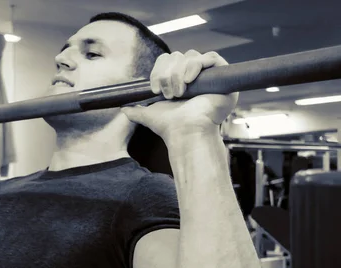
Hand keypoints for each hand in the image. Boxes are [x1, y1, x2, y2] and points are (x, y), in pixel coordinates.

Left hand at [121, 50, 238, 148]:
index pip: (167, 60)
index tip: (154, 89)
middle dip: (168, 74)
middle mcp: (194, 77)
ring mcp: (209, 76)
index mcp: (178, 81)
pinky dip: (196, 65)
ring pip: (190, 56)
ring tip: (180, 93)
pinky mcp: (223, 75)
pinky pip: (210, 57)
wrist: (185, 132)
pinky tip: (190, 81)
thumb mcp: (148, 115)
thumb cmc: (170, 126)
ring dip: (179, 73)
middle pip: (177, 56)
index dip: (158, 70)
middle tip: (168, 94)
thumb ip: (136, 110)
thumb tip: (124, 108)